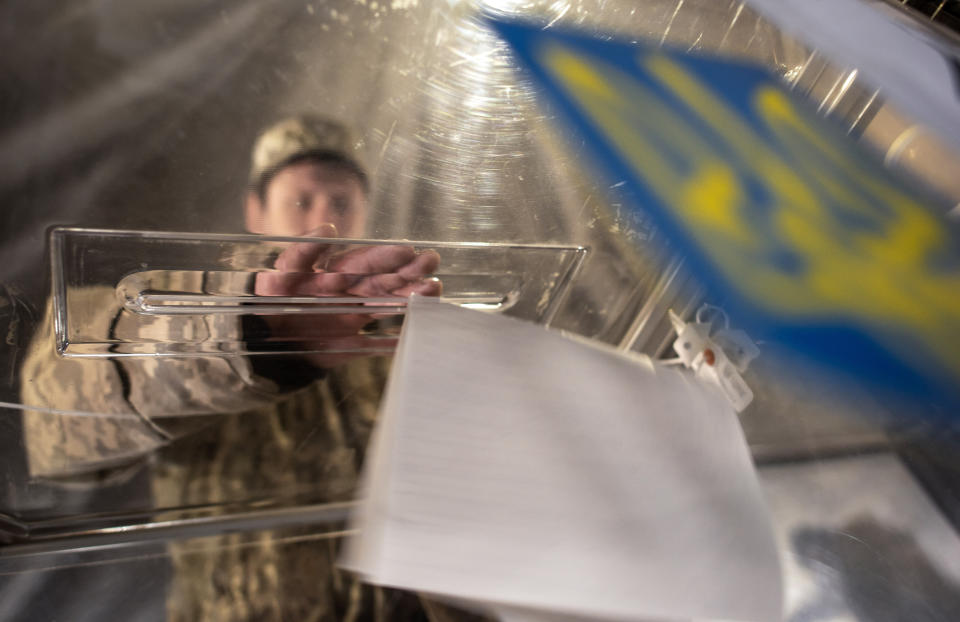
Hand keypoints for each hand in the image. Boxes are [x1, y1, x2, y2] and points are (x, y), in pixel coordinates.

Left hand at [253, 225, 440, 367]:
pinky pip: (381, 342)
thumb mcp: (280, 273)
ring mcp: (356, 317)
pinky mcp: (355, 343)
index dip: (385, 256)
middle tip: (431, 262)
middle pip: (384, 280)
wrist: (263, 341)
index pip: (365, 261)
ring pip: (389, 305)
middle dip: (409, 271)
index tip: (406, 250)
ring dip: (412, 297)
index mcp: (336, 271)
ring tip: (434, 290)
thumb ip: (302, 252)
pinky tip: (423, 329)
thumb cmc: (271, 301)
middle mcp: (351, 292)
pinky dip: (399, 339)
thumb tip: (329, 229)